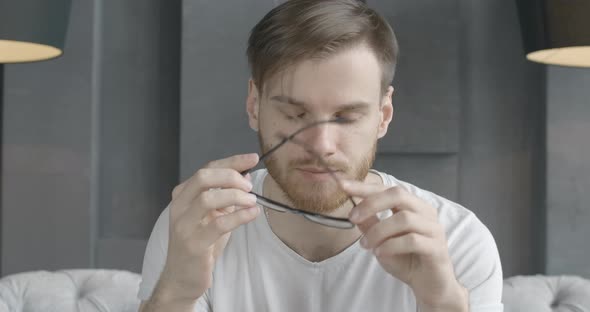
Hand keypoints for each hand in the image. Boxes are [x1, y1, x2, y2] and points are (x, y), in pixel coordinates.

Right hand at [157, 153, 260, 302]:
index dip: (232, 161)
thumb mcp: (215, 216)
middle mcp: (179, 206)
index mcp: (183, 196)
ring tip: (252, 202)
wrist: (183, 278)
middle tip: (249, 187)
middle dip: (231, 176)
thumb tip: (246, 175)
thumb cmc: (201, 245)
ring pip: (208, 198)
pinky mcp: (193, 244)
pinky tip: (252, 214)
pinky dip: (240, 216)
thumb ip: (228, 196)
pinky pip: (218, 224)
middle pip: (203, 177)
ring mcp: (184, 225)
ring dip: (235, 196)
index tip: (253, 158)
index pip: (207, 169)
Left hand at [341, 180, 467, 310]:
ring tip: (366, 245)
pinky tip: (380, 253)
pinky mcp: (437, 247)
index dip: (365, 187)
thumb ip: (370, 224)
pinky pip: (412, 240)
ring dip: (378, 231)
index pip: (388, 189)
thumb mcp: (381, 241)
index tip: (344, 186)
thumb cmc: (406, 260)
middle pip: (398, 195)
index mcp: (412, 206)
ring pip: (403, 219)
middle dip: (371, 204)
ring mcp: (433, 229)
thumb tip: (352, 209)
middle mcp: (425, 212)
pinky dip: (391, 245)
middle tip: (353, 217)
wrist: (428, 286)